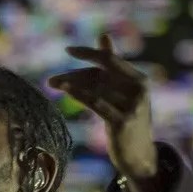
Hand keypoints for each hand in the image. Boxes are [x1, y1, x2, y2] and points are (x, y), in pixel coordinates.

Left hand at [45, 33, 159, 186]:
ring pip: (96, 88)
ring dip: (72, 85)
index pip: (110, 60)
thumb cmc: (128, 121)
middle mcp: (139, 90)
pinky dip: (80, 95)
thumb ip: (113, 66)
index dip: (89, 54)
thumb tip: (103, 35)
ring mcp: (132, 106)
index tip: (68, 50)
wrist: (139, 156)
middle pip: (100, 74)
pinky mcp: (122, 121)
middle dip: (74, 75)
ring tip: (53, 83)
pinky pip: (97, 103)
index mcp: (140, 80)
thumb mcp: (123, 93)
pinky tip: (66, 90)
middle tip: (52, 80)